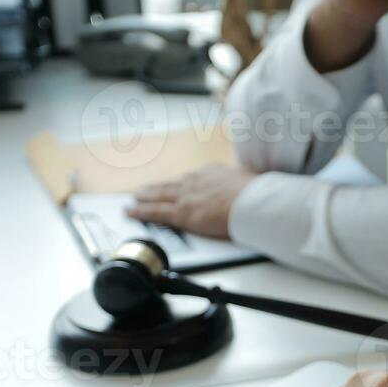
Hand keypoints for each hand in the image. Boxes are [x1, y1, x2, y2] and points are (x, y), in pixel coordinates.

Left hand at [126, 164, 257, 238]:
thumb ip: (246, 181)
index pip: (195, 178)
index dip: (184, 183)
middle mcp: (197, 181)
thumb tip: (254, 181)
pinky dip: (141, 211)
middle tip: (146, 189)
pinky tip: (131, 211)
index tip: (180, 184)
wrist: (252, 203)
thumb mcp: (252, 180)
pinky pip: (156, 212)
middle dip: (159, 187)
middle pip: (173, 185)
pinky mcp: (182, 213)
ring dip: (146, 196)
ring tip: (135, 197)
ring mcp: (187, 196)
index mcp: (214, 173)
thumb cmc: (257, 195)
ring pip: (160, 195)